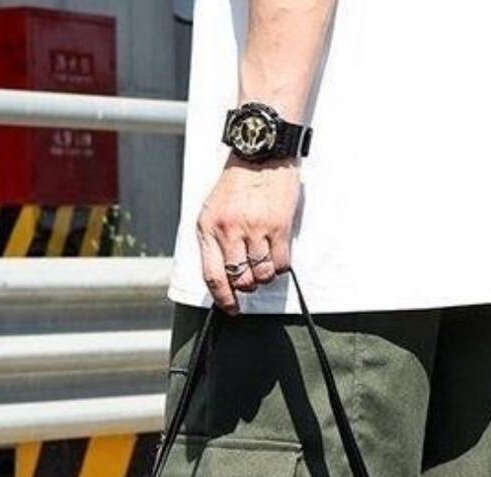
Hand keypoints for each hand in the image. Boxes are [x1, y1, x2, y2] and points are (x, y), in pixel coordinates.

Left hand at [196, 157, 300, 313]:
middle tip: (250, 278)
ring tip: (263, 263)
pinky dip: (279, 266)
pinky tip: (276, 254)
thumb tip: (223, 275)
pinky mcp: (279, 226)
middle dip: (246, 286)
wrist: (260, 153)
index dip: (222, 298)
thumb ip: (214, 241)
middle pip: (240, 279)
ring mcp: (256, 228)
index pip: (213, 275)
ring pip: (262, 275)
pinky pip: (281, 263)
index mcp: (210, 228)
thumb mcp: (212, 210)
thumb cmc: (236, 183)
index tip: (230, 307)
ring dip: (264, 276)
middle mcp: (231, 230)